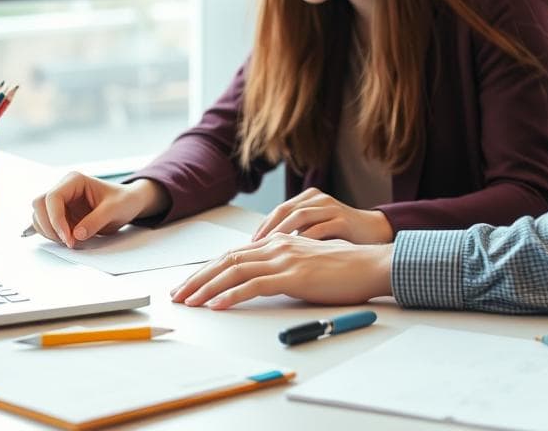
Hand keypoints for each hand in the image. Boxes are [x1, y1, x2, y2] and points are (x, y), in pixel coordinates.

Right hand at [29, 173, 169, 247]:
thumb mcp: (114, 210)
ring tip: (71, 242)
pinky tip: (63, 240)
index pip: (52, 197)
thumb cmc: (124, 201)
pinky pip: (45, 224)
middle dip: (49, 226)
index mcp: (74, 181)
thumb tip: (76, 234)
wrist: (129, 204)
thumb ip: (96, 221)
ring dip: (49, 232)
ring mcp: (61, 203)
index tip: (68, 237)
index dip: (55, 219)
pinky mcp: (61, 215)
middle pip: (39, 205)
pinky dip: (51, 234)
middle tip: (68, 242)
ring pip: (39, 216)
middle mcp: (63, 189)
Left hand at [169, 233, 393, 309]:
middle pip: (226, 260)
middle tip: (177, 294)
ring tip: (188, 301)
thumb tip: (266, 280)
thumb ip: (285, 266)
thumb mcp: (308, 262)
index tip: (189, 284)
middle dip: (197, 277)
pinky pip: (254, 285)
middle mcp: (277, 246)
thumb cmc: (345, 268)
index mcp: (278, 242)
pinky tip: (217, 305)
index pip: (233, 254)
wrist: (371, 265)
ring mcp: (284, 259)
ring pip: (234, 271)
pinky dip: (231, 295)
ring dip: (207, 287)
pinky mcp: (293, 275)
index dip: (207, 269)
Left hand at [251, 187, 394, 243]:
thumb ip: (295, 234)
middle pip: (284, 211)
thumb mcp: (316, 232)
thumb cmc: (343, 239)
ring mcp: (331, 208)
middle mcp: (318, 199)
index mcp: (309, 199)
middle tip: (253, 247)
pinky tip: (295, 253)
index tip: (250, 243)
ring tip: (268, 249)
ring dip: (281, 233)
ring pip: (299, 216)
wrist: (376, 236)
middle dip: (266, 229)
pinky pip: (320, 228)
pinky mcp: (343, 220)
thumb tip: (265, 249)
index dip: (262, 226)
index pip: (278, 210)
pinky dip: (305, 240)